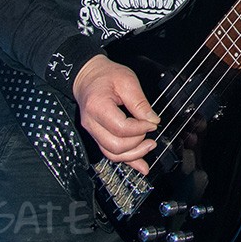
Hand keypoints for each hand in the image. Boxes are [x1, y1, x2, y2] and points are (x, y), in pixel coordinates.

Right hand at [73, 54, 160, 173]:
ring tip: (150, 145)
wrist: (88, 76)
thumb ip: (140, 102)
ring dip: (134, 154)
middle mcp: (91, 123)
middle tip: (151, 132)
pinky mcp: (97, 136)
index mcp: (97, 106)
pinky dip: (127, 161)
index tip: (153, 123)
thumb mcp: (127, 81)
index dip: (140, 128)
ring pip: (112, 154)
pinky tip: (141, 165)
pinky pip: (110, 153)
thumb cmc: (105, 76)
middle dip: (137, 143)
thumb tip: (153, 120)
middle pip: (115, 146)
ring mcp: (92, 132)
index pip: (120, 127)